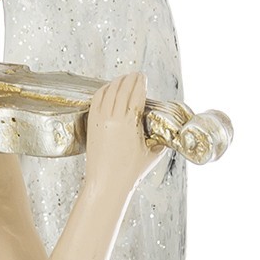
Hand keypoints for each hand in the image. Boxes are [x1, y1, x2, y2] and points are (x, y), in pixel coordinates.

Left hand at [83, 71, 162, 199]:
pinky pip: (97, 99)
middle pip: (122, 88)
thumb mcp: (152, 153)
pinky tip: (109, 88)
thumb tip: (168, 128)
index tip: (143, 78)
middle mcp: (113, 118)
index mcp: (129, 122)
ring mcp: (100, 119)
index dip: (140, 82)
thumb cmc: (130, 172)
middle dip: (130, 79)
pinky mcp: (91, 124)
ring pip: (108, 91)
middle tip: (136, 76)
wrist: (106, 184)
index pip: (136, 93)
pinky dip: (104, 90)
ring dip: (117, 82)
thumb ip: (161, 137)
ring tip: (124, 79)